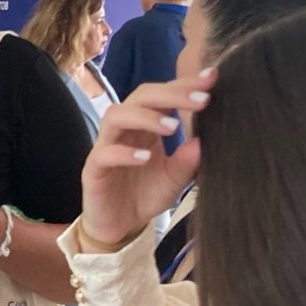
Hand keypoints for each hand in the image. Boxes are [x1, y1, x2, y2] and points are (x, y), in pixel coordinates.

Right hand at [80, 69, 212, 246]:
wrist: (120, 228)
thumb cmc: (145, 196)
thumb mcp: (175, 179)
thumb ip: (188, 161)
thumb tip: (204, 140)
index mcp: (146, 126)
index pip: (162, 95)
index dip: (184, 84)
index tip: (211, 78)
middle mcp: (125, 130)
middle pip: (140, 97)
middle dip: (171, 94)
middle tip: (201, 99)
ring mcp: (106, 147)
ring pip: (117, 116)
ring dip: (145, 117)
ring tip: (172, 127)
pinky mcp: (93, 169)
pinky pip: (104, 154)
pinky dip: (125, 153)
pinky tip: (145, 158)